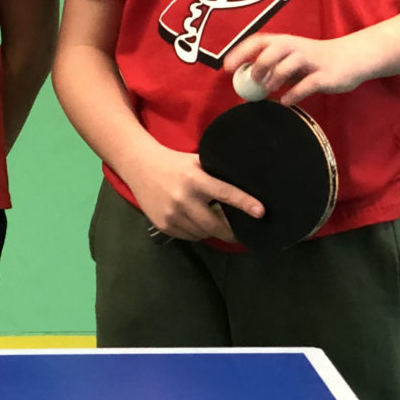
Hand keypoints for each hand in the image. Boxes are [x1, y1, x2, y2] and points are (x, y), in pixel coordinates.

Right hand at [120, 142, 263, 242]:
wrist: (139, 166)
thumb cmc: (174, 162)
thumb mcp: (196, 162)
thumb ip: (215, 173)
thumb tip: (244, 185)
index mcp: (195, 179)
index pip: (225, 193)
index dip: (245, 204)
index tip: (261, 212)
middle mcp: (184, 198)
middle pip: (215, 225)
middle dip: (231, 232)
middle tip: (240, 233)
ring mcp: (172, 214)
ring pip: (203, 233)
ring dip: (212, 231)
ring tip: (214, 223)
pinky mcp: (164, 225)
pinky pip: (189, 237)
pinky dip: (197, 233)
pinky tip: (195, 222)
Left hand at [224, 32, 372, 104]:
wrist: (352, 58)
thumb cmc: (316, 61)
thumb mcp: (292, 60)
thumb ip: (273, 68)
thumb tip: (247, 83)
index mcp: (285, 42)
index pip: (258, 40)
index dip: (240, 52)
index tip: (226, 67)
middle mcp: (296, 47)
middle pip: (273, 49)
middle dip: (259, 64)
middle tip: (252, 80)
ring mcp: (312, 60)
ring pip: (289, 64)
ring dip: (275, 78)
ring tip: (268, 90)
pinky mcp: (325, 75)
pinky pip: (307, 84)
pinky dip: (294, 94)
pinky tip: (286, 101)